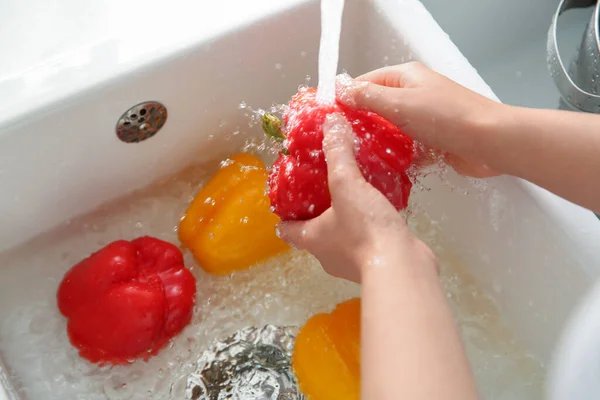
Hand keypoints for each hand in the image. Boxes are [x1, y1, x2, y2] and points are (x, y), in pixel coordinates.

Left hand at [278, 113, 436, 282]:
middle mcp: (326, 255)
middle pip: (314, 231)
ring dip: (344, 216)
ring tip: (354, 191)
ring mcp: (351, 262)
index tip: (289, 195)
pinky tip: (379, 205)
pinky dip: (368, 224)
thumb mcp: (346, 183)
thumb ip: (338, 152)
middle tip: (325, 185)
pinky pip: (366, 238)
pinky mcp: (375, 261)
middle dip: (317, 210)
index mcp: (310, 239)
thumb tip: (331, 121)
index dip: (284, 213)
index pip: (286, 229)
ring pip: (341, 235)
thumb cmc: (364, 229)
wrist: (402, 266)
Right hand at [337, 62, 503, 177]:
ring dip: (377, 142)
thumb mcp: (400, 103)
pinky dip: (396, 156)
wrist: (490, 142)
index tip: (328, 116)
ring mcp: (425, 118)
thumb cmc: (446, 117)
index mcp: (406, 77)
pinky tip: (381, 168)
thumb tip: (341, 90)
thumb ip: (368, 97)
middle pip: (378, 107)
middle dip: (360, 123)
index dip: (346, 97)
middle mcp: (415, 94)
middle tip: (338, 141)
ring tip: (355, 157)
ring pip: (391, 129)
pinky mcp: (433, 140)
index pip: (366, 82)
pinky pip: (406, 147)